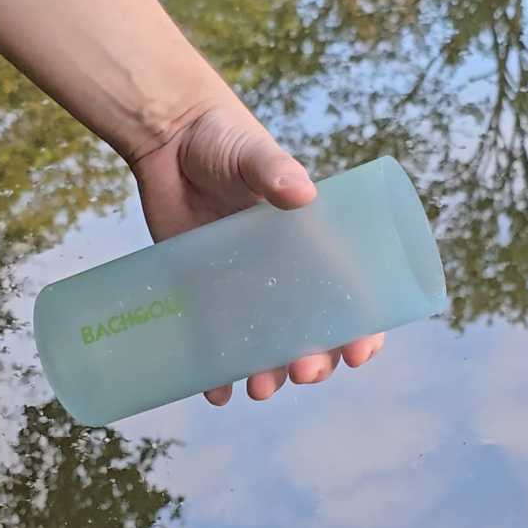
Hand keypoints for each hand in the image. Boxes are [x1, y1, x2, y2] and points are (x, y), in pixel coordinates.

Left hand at [130, 102, 384, 405]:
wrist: (165, 135)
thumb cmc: (221, 137)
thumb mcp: (252, 152)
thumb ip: (273, 170)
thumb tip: (302, 192)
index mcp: (309, 242)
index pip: (349, 295)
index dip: (361, 328)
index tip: (359, 352)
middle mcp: (280, 271)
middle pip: (310, 331)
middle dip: (314, 360)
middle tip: (303, 373)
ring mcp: (240, 285)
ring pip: (264, 344)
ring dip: (268, 373)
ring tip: (259, 390)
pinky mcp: (201, 290)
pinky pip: (214, 340)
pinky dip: (214, 370)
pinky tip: (214, 392)